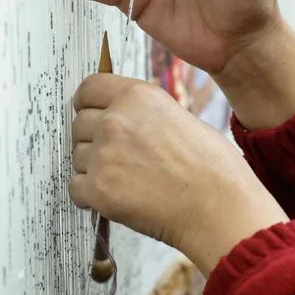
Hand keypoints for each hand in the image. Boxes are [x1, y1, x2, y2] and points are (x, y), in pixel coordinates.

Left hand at [70, 74, 288, 275]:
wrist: (219, 206)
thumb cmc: (212, 166)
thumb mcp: (180, 118)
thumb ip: (144, 114)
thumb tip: (122, 118)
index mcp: (138, 96)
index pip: (89, 88)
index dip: (89, 103)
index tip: (93, 114)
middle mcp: (116, 120)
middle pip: (79, 123)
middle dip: (93, 139)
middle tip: (120, 157)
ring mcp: (104, 155)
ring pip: (78, 157)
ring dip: (95, 168)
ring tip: (129, 180)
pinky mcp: (99, 189)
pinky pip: (76, 188)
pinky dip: (92, 196)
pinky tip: (119, 197)